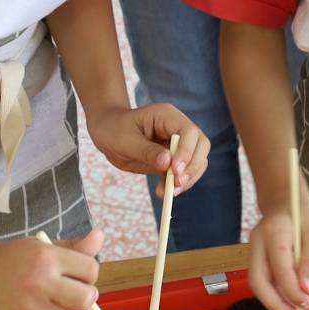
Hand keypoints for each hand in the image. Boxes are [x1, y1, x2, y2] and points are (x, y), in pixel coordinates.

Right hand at [0, 230, 104, 309]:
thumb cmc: (10, 256)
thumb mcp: (40, 245)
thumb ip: (74, 247)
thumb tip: (101, 237)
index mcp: (46, 257)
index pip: (91, 270)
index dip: (88, 272)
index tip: (78, 272)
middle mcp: (40, 283)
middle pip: (87, 298)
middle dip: (88, 295)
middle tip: (76, 291)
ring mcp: (32, 308)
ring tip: (65, 303)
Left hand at [87, 104, 208, 195]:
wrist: (107, 132)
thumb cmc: (114, 129)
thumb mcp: (125, 139)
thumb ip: (146, 151)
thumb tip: (167, 163)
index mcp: (167, 116)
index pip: (189, 131)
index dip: (187, 151)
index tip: (175, 170)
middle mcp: (178, 128)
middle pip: (200, 146)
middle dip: (192, 166)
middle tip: (177, 183)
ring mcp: (178, 144)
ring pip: (197, 161)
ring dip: (187, 179)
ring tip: (169, 192)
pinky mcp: (173, 159)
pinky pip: (183, 173)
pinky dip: (178, 185)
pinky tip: (164, 192)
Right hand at [248, 186, 308, 309]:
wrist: (283, 200)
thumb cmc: (301, 214)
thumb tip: (307, 290)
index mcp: (274, 233)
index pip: (279, 269)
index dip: (293, 292)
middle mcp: (257, 244)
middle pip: (258, 283)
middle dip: (278, 306)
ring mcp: (253, 252)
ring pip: (258, 286)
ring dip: (279, 305)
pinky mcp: (256, 260)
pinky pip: (264, 283)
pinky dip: (278, 297)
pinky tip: (295, 306)